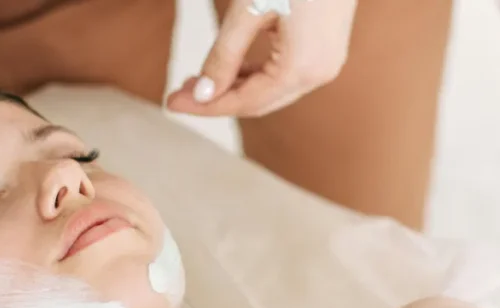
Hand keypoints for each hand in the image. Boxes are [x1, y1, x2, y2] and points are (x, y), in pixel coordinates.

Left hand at [167, 0, 357, 117]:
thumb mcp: (250, 8)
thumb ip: (224, 55)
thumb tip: (203, 94)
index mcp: (302, 68)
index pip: (244, 103)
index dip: (205, 106)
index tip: (172, 102)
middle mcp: (319, 72)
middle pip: (258, 103)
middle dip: (216, 100)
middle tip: (178, 93)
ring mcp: (326, 61)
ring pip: (271, 92)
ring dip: (234, 88)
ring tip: (198, 81)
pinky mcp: (325, 48)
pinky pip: (284, 75)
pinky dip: (255, 76)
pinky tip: (230, 69)